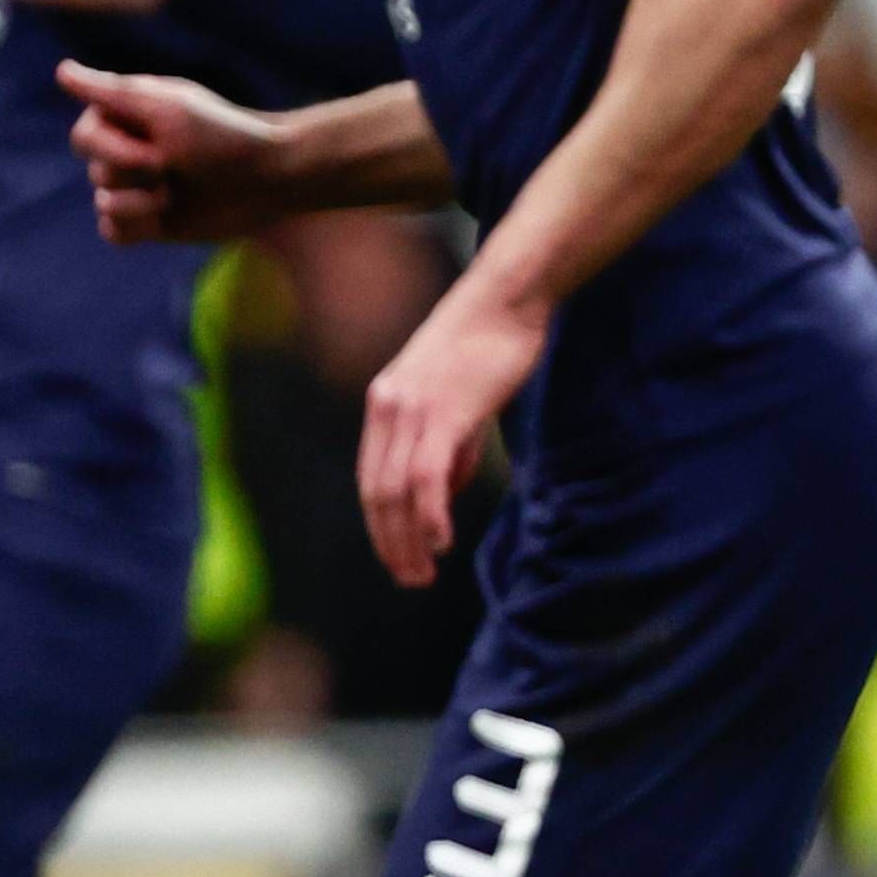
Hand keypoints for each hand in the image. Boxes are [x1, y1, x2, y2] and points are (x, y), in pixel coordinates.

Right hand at [61, 59, 286, 241]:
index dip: (114, 149)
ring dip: (142, 203)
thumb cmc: (222, 135)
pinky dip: (135, 227)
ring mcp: (138, 187)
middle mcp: (128, 149)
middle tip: (176, 167)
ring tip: (177, 193)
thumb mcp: (164, 107)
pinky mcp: (148, 222)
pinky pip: (112, 232)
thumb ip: (109, 91)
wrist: (269, 179)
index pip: (82, 138)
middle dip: (136, 175)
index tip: (158, 148)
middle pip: (95, 172)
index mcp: (127, 116)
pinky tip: (164, 216)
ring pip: (103, 205)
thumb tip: (62, 72)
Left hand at [357, 278, 543, 588]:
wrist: (506, 298)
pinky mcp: (444, 410)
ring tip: (423, 573)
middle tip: (408, 578)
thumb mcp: (455, 401)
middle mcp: (387, 408)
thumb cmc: (488, 345)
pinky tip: (440, 542)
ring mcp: (411, 409)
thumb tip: (443, 495)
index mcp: (383, 406)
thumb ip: (448, 448)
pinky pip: (428, 475)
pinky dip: (430, 514)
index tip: (398, 556)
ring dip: (408, 539)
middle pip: (377, 493)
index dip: (381, 525)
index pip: (371, 480)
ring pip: (398, 491)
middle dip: (390, 543)